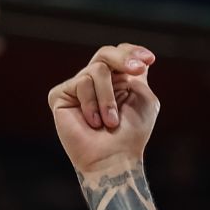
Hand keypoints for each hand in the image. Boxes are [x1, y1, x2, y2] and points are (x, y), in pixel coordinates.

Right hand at [48, 43, 159, 174]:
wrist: (115, 158)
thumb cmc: (132, 134)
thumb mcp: (144, 99)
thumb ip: (138, 74)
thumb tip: (131, 55)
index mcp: (117, 82)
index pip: (120, 53)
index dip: (132, 52)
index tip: (148, 60)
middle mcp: (96, 83)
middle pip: (105, 53)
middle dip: (123, 60)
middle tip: (136, 70)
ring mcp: (77, 88)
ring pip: (96, 70)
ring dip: (109, 98)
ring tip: (110, 122)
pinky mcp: (61, 95)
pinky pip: (81, 83)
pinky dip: (92, 104)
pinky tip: (94, 122)